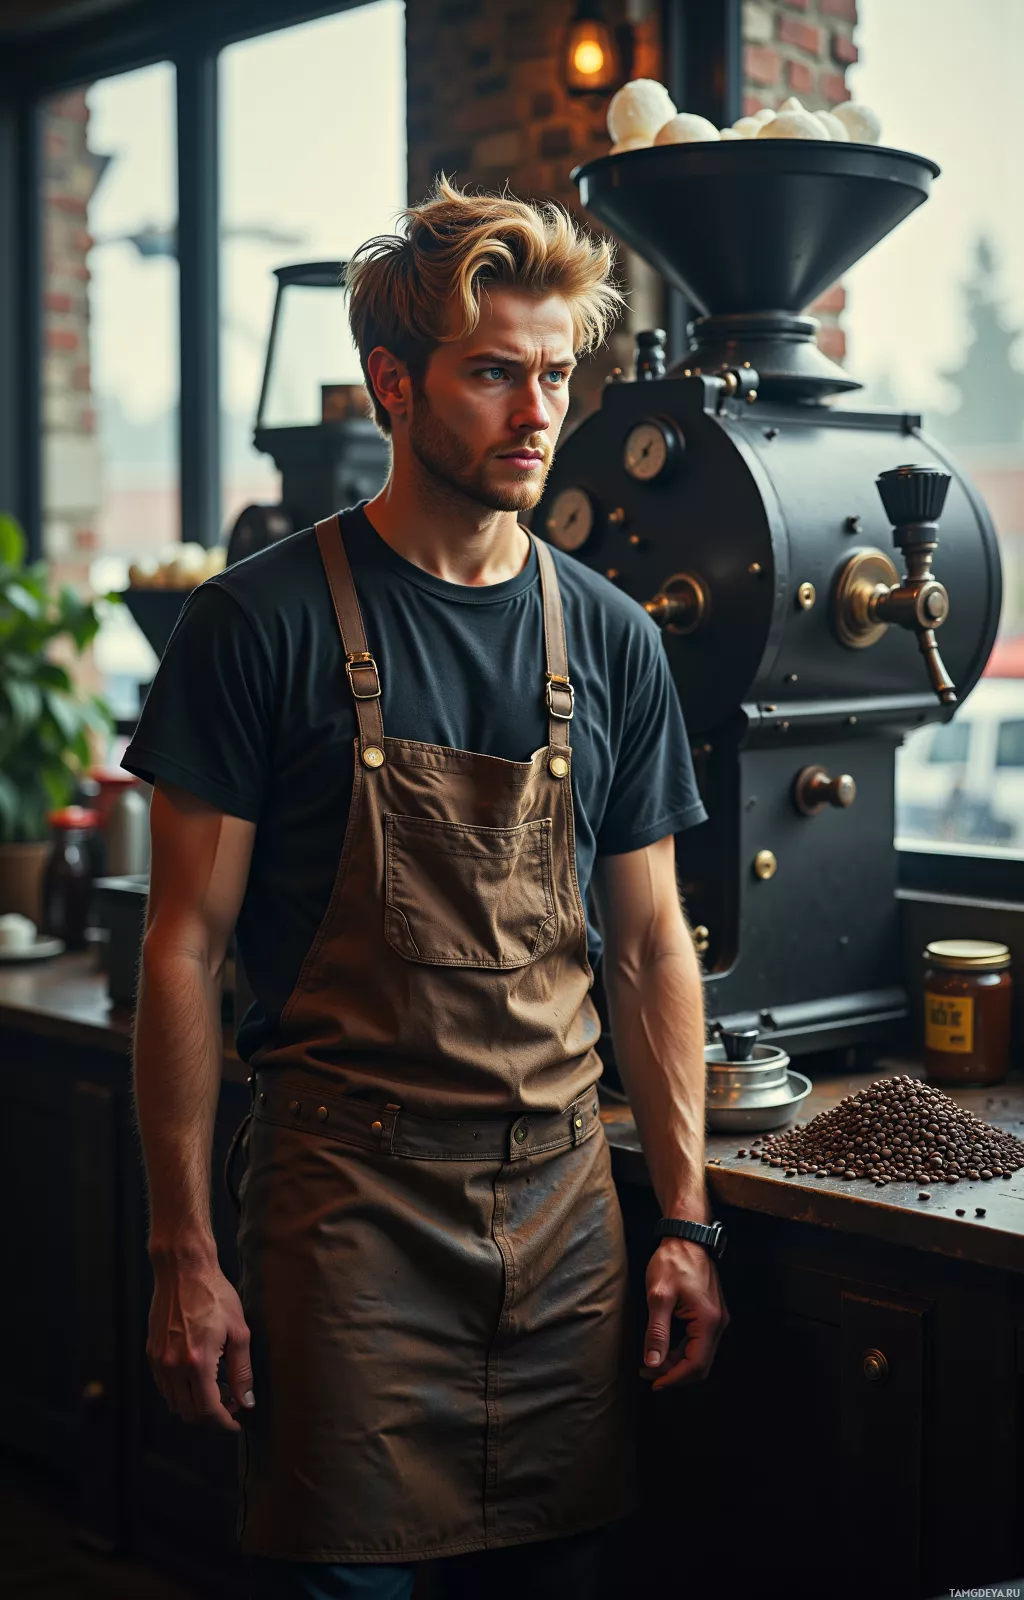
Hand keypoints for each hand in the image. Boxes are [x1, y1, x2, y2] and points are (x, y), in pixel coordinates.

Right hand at [147, 1254, 253, 1432]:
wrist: (183, 1271)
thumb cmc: (214, 1295)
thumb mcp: (239, 1331)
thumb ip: (242, 1370)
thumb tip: (247, 1400)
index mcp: (197, 1362)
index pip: (208, 1410)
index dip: (224, 1422)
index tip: (236, 1423)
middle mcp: (173, 1366)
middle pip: (190, 1412)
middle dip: (212, 1414)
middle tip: (231, 1401)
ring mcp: (159, 1361)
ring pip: (175, 1403)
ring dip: (195, 1404)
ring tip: (217, 1388)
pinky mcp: (151, 1353)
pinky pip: (164, 1386)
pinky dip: (180, 1391)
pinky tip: (198, 1376)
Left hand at [640, 1237, 728, 1391]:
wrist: (687, 1236)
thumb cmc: (673, 1261)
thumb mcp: (658, 1296)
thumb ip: (657, 1332)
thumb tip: (653, 1362)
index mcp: (708, 1321)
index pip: (695, 1364)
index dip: (674, 1378)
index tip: (653, 1382)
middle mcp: (718, 1324)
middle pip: (700, 1364)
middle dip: (674, 1373)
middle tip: (647, 1373)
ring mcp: (716, 1319)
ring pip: (699, 1354)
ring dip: (676, 1363)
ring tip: (650, 1363)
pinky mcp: (710, 1314)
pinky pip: (698, 1341)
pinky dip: (681, 1350)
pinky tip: (663, 1348)